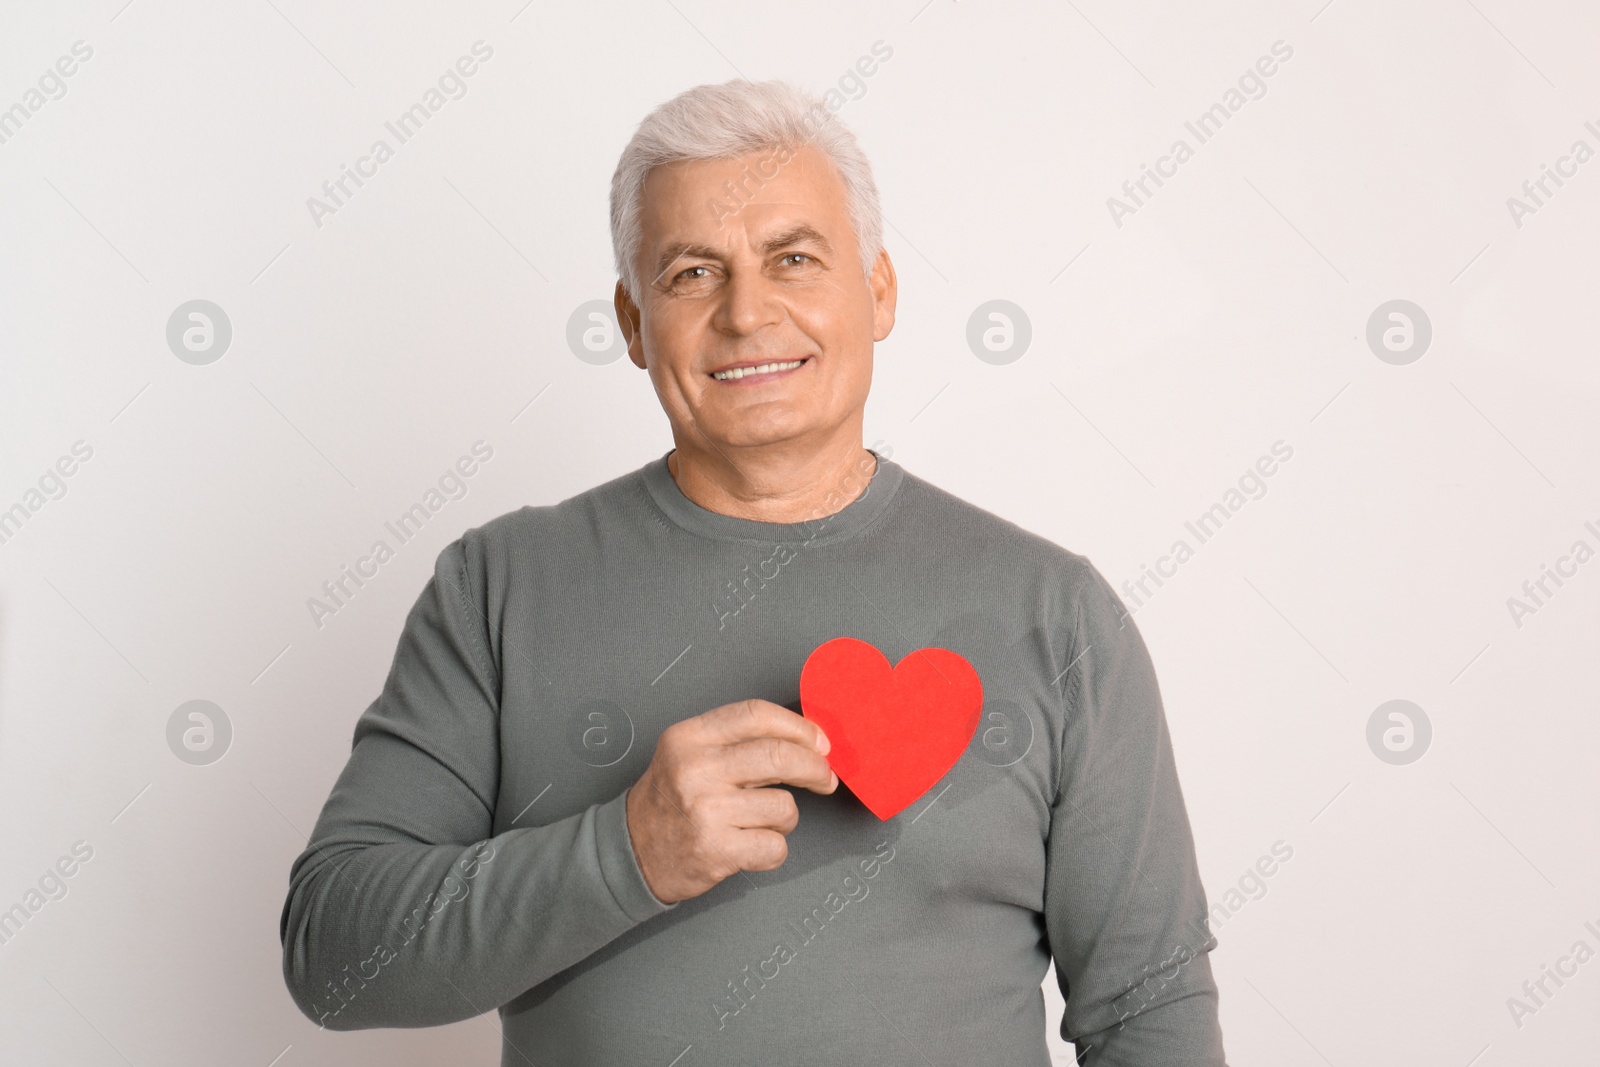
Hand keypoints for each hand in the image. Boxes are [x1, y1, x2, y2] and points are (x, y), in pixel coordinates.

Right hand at [624, 698, 836, 903]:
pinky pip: (775, 846)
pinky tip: (751, 845)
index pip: (756, 715)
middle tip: (825, 777)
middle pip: (779, 755)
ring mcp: (705, 811)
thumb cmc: (669, 801)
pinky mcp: (716, 850)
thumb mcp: (689, 753)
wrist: (630, 851)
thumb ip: (738, 741)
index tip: (820, 741)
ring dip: (784, 818)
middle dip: (815, 767)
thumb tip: (806, 739)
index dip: (799, 727)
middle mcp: (695, 769)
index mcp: (689, 738)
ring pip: (784, 806)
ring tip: (760, 821)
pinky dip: (772, 850)